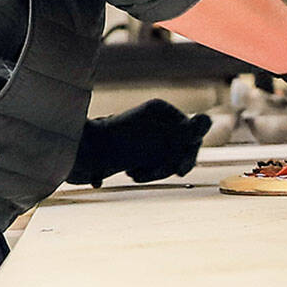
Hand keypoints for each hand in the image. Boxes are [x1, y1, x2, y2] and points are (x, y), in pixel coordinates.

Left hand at [67, 99, 211, 187]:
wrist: (79, 155)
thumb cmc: (117, 143)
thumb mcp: (155, 135)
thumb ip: (185, 131)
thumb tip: (207, 122)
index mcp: (160, 111)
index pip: (192, 131)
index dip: (190, 150)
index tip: (180, 169)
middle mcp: (155, 122)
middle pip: (182, 146)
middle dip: (171, 163)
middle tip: (158, 175)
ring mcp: (145, 137)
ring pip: (168, 158)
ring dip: (157, 170)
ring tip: (136, 173)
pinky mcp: (134, 152)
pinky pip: (152, 164)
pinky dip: (147, 172)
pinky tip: (132, 173)